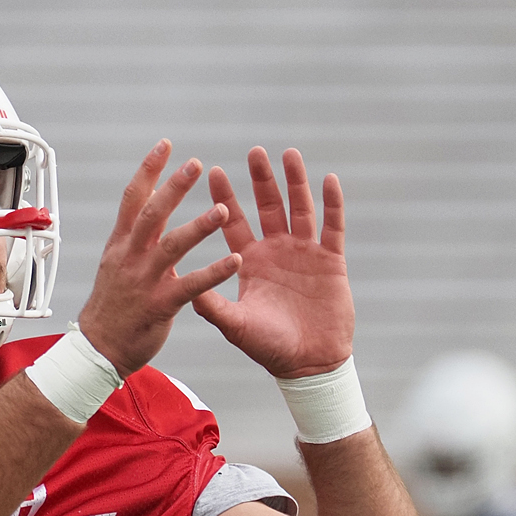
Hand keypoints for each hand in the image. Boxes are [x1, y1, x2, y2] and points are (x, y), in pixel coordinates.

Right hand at [75, 141, 237, 377]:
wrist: (97, 350)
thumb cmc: (111, 308)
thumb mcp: (116, 266)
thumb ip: (135, 241)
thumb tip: (151, 216)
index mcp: (121, 244)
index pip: (133, 198)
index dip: (149, 169)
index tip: (166, 145)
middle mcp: (130, 257)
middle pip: (152, 214)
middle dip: (174, 187)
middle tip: (197, 164)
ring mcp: (144, 281)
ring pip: (171, 247)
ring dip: (198, 227)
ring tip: (223, 210)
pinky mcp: (159, 306)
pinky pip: (190, 287)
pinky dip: (213, 274)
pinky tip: (234, 262)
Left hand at [191, 148, 354, 378]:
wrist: (309, 364)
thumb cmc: (269, 348)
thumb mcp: (235, 325)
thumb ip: (212, 304)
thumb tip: (183, 285)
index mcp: (250, 263)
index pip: (233, 223)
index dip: (224, 198)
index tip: (211, 171)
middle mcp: (276, 252)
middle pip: (268, 207)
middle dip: (260, 180)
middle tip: (253, 151)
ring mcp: (305, 253)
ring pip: (300, 208)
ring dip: (295, 182)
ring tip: (288, 154)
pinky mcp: (331, 260)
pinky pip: (333, 226)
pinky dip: (332, 203)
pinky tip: (328, 179)